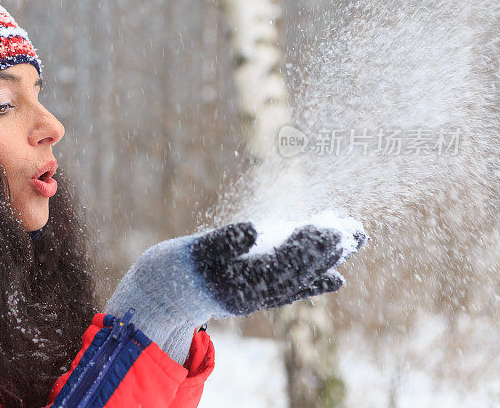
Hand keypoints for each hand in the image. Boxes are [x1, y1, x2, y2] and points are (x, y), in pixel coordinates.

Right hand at [103, 217, 367, 363]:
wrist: (166, 291)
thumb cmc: (179, 267)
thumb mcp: (197, 249)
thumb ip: (224, 240)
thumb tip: (251, 229)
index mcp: (244, 282)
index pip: (285, 263)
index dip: (309, 246)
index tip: (332, 229)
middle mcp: (257, 294)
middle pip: (300, 271)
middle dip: (329, 250)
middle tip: (357, 231)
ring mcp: (260, 296)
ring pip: (301, 278)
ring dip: (329, 260)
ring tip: (354, 239)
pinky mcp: (260, 295)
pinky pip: (292, 291)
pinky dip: (315, 283)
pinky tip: (338, 276)